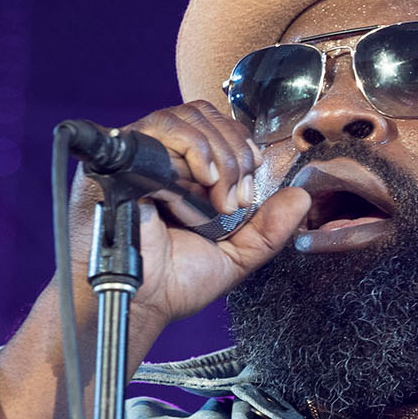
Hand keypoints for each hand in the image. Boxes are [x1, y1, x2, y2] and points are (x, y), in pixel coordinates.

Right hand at [0, 102, 306, 418]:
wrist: (138, 302)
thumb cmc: (175, 282)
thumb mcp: (235, 255)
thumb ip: (268, 229)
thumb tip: (299, 197)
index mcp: (185, 171)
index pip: (218, 128)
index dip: (242, 146)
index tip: (251, 183)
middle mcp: (161, 156)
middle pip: (206, 116)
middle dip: (234, 154)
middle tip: (236, 199)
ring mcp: (138, 153)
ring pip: (186, 118)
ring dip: (216, 153)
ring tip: (218, 196)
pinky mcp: (118, 158)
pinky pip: (158, 128)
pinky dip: (190, 147)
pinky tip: (201, 179)